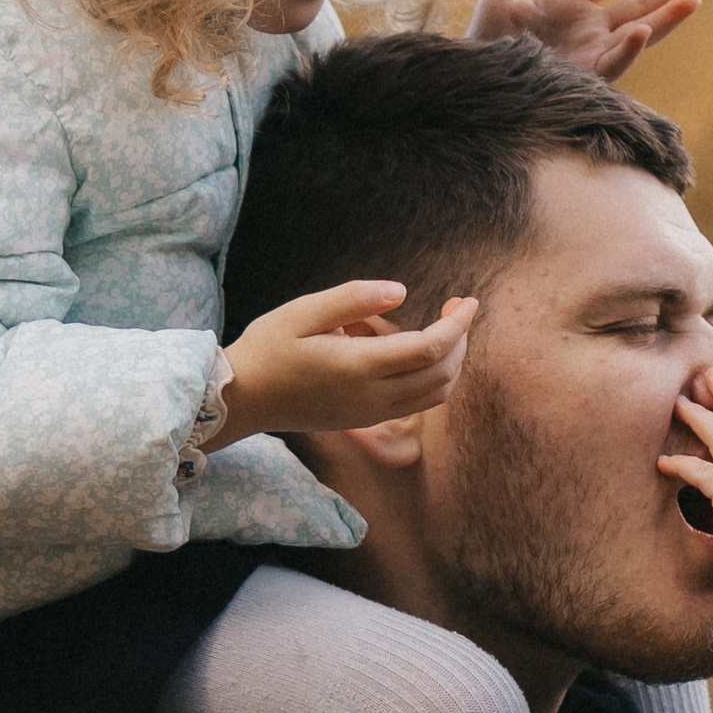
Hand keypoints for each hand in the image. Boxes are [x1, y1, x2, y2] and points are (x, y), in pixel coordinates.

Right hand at [212, 281, 475, 446]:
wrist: (243, 400)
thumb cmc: (267, 348)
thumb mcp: (303, 311)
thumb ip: (353, 299)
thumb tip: (401, 291)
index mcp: (357, 366)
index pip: (430, 349)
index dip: (458, 324)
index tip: (469, 300)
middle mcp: (371, 397)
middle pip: (442, 374)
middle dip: (460, 340)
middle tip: (456, 307)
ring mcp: (371, 414)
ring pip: (436, 394)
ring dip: (452, 362)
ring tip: (444, 327)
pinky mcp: (366, 421)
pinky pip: (418, 403)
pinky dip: (434, 378)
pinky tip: (419, 351)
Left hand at [467, 0, 706, 81]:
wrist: (477, 83)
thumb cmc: (485, 43)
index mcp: (569, 4)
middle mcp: (588, 29)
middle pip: (637, 5)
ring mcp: (590, 53)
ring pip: (637, 33)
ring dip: (665, 18)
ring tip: (694, 1)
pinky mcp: (585, 78)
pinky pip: (611, 63)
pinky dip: (627, 49)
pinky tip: (641, 32)